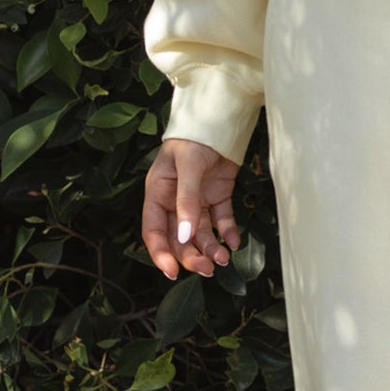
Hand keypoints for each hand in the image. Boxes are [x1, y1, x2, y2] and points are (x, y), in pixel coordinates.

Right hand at [141, 137, 242, 280]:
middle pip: (180, 238)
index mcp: (157, 194)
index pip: (154, 231)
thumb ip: (186, 202)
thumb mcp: (187, 168)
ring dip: (211, 248)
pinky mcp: (217, 196)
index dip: (161, 254)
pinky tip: (234, 242)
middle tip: (208, 269)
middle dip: (192, 256)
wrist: (219, 117)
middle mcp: (175, 201)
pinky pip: (221, 220)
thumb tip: (185, 237)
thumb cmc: (193, 138)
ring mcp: (197, 200)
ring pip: (201, 233)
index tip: (173, 272)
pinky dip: (228, 233)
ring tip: (224, 259)